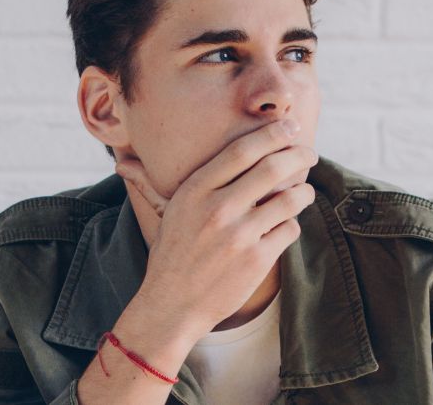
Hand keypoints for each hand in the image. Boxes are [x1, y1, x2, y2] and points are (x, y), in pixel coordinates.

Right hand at [114, 119, 318, 342]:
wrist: (172, 305)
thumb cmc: (171, 254)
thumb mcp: (166, 212)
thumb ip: (158, 182)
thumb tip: (123, 162)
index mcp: (195, 191)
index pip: (242, 151)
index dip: (272, 134)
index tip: (290, 127)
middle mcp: (217, 209)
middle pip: (273, 168)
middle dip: (299, 155)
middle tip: (309, 152)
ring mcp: (239, 236)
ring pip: (290, 199)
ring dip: (303, 191)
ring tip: (304, 191)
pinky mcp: (257, 260)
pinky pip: (289, 230)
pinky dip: (291, 225)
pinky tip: (284, 225)